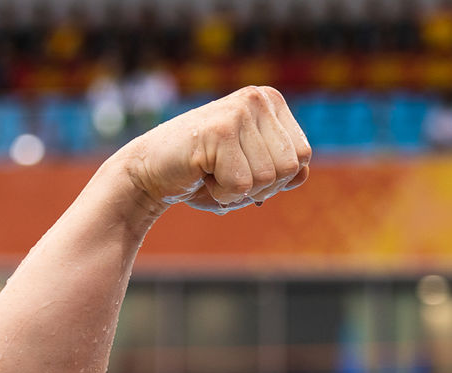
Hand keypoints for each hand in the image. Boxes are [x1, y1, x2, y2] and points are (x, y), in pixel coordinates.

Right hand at [118, 86, 310, 213]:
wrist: (148, 171)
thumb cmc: (204, 172)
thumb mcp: (253, 168)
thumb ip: (284, 167)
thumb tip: (303, 170)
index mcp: (270, 101)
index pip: (303, 156)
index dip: (277, 178)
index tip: (244, 168)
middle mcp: (258, 98)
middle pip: (290, 168)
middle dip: (261, 187)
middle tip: (226, 173)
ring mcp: (239, 112)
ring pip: (267, 179)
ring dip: (238, 191)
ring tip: (212, 172)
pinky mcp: (219, 131)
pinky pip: (242, 185)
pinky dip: (222, 194)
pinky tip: (201, 175)